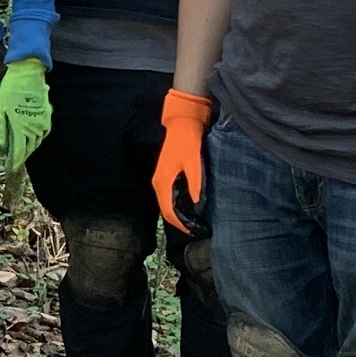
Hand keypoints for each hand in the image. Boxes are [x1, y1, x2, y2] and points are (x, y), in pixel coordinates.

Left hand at [0, 58, 52, 174]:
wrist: (28, 74)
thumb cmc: (9, 91)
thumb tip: (2, 148)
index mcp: (20, 128)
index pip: (18, 153)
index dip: (13, 164)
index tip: (9, 170)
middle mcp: (34, 128)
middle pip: (28, 150)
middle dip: (20, 158)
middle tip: (13, 163)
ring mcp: (42, 122)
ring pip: (36, 142)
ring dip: (29, 149)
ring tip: (21, 153)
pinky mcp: (47, 115)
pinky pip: (43, 133)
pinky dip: (37, 139)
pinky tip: (31, 138)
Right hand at [154, 88, 212, 231]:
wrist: (182, 124)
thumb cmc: (188, 142)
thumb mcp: (194, 161)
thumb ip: (195, 182)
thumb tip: (196, 203)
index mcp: (164, 181)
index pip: (169, 211)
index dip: (182, 224)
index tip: (195, 232)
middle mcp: (158, 183)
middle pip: (166, 211)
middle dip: (180, 223)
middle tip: (197, 231)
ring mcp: (159, 180)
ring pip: (166, 205)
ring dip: (178, 216)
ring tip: (194, 223)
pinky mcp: (164, 177)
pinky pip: (168, 198)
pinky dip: (176, 207)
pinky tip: (188, 209)